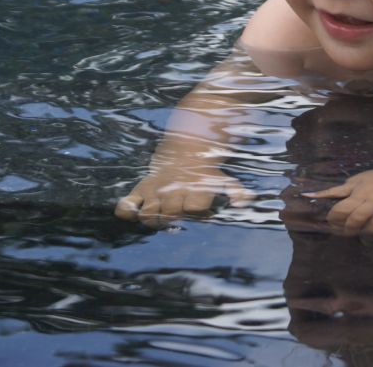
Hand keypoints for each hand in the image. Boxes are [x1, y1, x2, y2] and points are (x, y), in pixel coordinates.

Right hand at [114, 164, 252, 227]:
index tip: (200, 210)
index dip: (199, 211)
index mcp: (193, 189)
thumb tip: (247, 201)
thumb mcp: (223, 179)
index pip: (195, 207)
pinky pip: (126, 205)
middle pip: (169, 214)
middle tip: (175, 217)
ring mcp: (155, 190)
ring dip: (152, 221)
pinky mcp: (141, 189)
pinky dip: (126, 211)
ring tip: (158, 218)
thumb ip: (236, 191)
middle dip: (172, 219)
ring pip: (147, 214)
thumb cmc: (205, 173)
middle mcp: (173, 190)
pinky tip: (134, 212)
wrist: (184, 151)